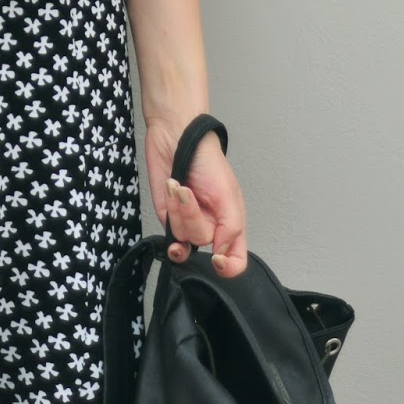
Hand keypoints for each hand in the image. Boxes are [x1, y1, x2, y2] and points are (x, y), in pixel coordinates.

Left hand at [144, 120, 247, 277]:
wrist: (176, 136)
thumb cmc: (207, 160)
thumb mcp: (228, 194)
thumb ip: (230, 228)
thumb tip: (221, 253)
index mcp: (231, 222)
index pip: (235, 259)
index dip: (229, 268)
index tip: (217, 259)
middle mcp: (211, 226)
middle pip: (203, 244)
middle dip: (193, 217)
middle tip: (192, 194)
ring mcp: (187, 222)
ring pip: (183, 237)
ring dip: (179, 208)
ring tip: (181, 186)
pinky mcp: (168, 216)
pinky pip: (168, 227)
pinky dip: (169, 207)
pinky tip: (172, 188)